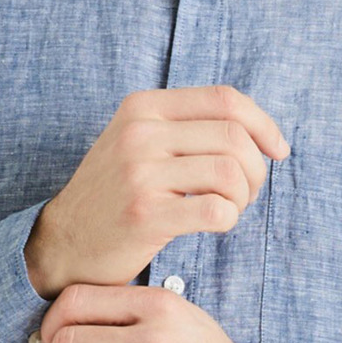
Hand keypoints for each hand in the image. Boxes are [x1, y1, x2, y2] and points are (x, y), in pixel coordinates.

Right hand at [25, 85, 289, 298]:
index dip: (264, 124)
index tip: (278, 150)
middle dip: (256, 170)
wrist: (64, 243)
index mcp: (143, 107)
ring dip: (242, 198)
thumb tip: (259, 128)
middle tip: (244, 193)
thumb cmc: (116, 195)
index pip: (225, 99)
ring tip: (227, 209)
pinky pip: (217, 210)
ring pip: (230, 173)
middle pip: (234, 138)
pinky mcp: (144, 215)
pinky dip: (228, 220)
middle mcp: (139, 133)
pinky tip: (213, 224)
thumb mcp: (139, 142)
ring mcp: (139, 173)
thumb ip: (186, 125)